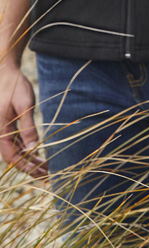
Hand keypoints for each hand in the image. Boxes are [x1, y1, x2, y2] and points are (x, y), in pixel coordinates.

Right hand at [0, 63, 46, 177]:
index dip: (25, 166)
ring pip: (14, 152)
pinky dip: (26, 150)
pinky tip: (38, 154)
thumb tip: (32, 149)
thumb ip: (28, 128)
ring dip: (28, 160)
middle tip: (46, 174)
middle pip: (13, 157)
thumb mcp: (24, 106)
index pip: (11, 156)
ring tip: (45, 167)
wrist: (7, 73)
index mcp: (0, 131)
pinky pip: (15, 144)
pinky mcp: (7, 128)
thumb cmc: (15, 87)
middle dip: (29, 166)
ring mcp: (2, 131)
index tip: (40, 171)